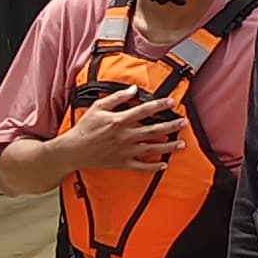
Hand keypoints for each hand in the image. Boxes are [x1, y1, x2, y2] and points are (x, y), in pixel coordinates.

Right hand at [66, 86, 182, 168]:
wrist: (74, 150)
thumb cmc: (85, 127)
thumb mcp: (98, 107)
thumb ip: (117, 98)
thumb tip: (134, 90)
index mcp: (120, 121)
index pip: (145, 111)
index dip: (160, 105)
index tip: (172, 102)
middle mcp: (125, 136)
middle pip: (153, 130)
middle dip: (171, 126)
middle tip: (183, 123)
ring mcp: (125, 151)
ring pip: (152, 149)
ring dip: (168, 147)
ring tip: (182, 144)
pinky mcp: (122, 163)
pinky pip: (141, 166)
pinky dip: (153, 167)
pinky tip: (164, 165)